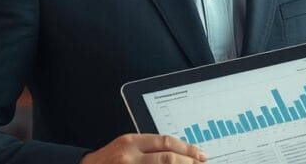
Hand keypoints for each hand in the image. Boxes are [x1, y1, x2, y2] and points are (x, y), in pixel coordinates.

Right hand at [81, 133, 206, 163]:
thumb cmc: (106, 162)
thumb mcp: (125, 147)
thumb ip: (147, 148)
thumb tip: (177, 153)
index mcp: (130, 142)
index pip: (165, 142)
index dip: (186, 148)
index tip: (199, 154)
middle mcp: (129, 157)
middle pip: (168, 158)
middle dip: (189, 162)